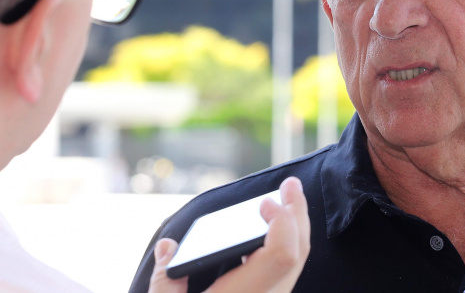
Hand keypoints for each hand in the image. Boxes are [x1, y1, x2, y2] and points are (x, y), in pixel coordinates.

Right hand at [147, 176, 310, 292]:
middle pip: (298, 253)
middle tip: (288, 185)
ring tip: (283, 201)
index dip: (283, 223)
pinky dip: (283, 245)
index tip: (264, 203)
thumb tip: (169, 247)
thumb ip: (166, 280)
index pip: (283, 255)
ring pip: (296, 264)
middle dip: (297, 215)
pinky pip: (285, 272)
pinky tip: (267, 232)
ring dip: (293, 228)